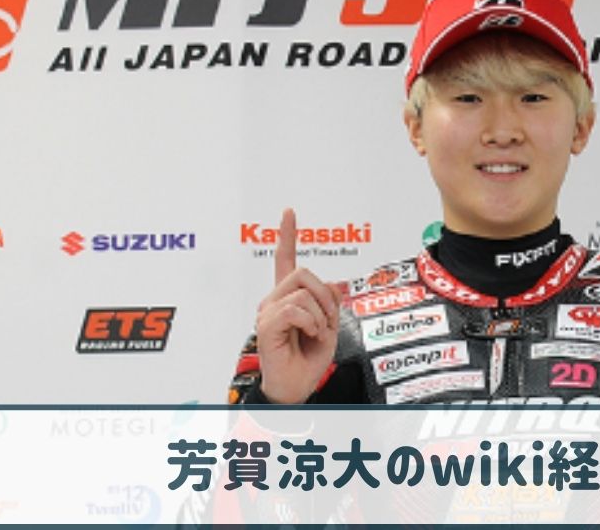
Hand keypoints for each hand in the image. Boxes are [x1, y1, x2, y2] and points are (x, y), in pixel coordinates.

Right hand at [255, 208, 341, 402]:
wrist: (296, 387)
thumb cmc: (308, 359)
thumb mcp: (329, 327)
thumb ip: (330, 302)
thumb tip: (333, 286)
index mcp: (289, 298)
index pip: (285, 260)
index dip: (288, 235)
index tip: (289, 212)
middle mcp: (274, 300)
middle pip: (304, 273)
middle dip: (325, 297)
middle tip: (326, 322)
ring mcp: (268, 312)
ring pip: (303, 292)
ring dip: (320, 315)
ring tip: (315, 334)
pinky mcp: (266, 325)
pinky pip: (295, 310)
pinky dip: (310, 323)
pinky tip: (307, 335)